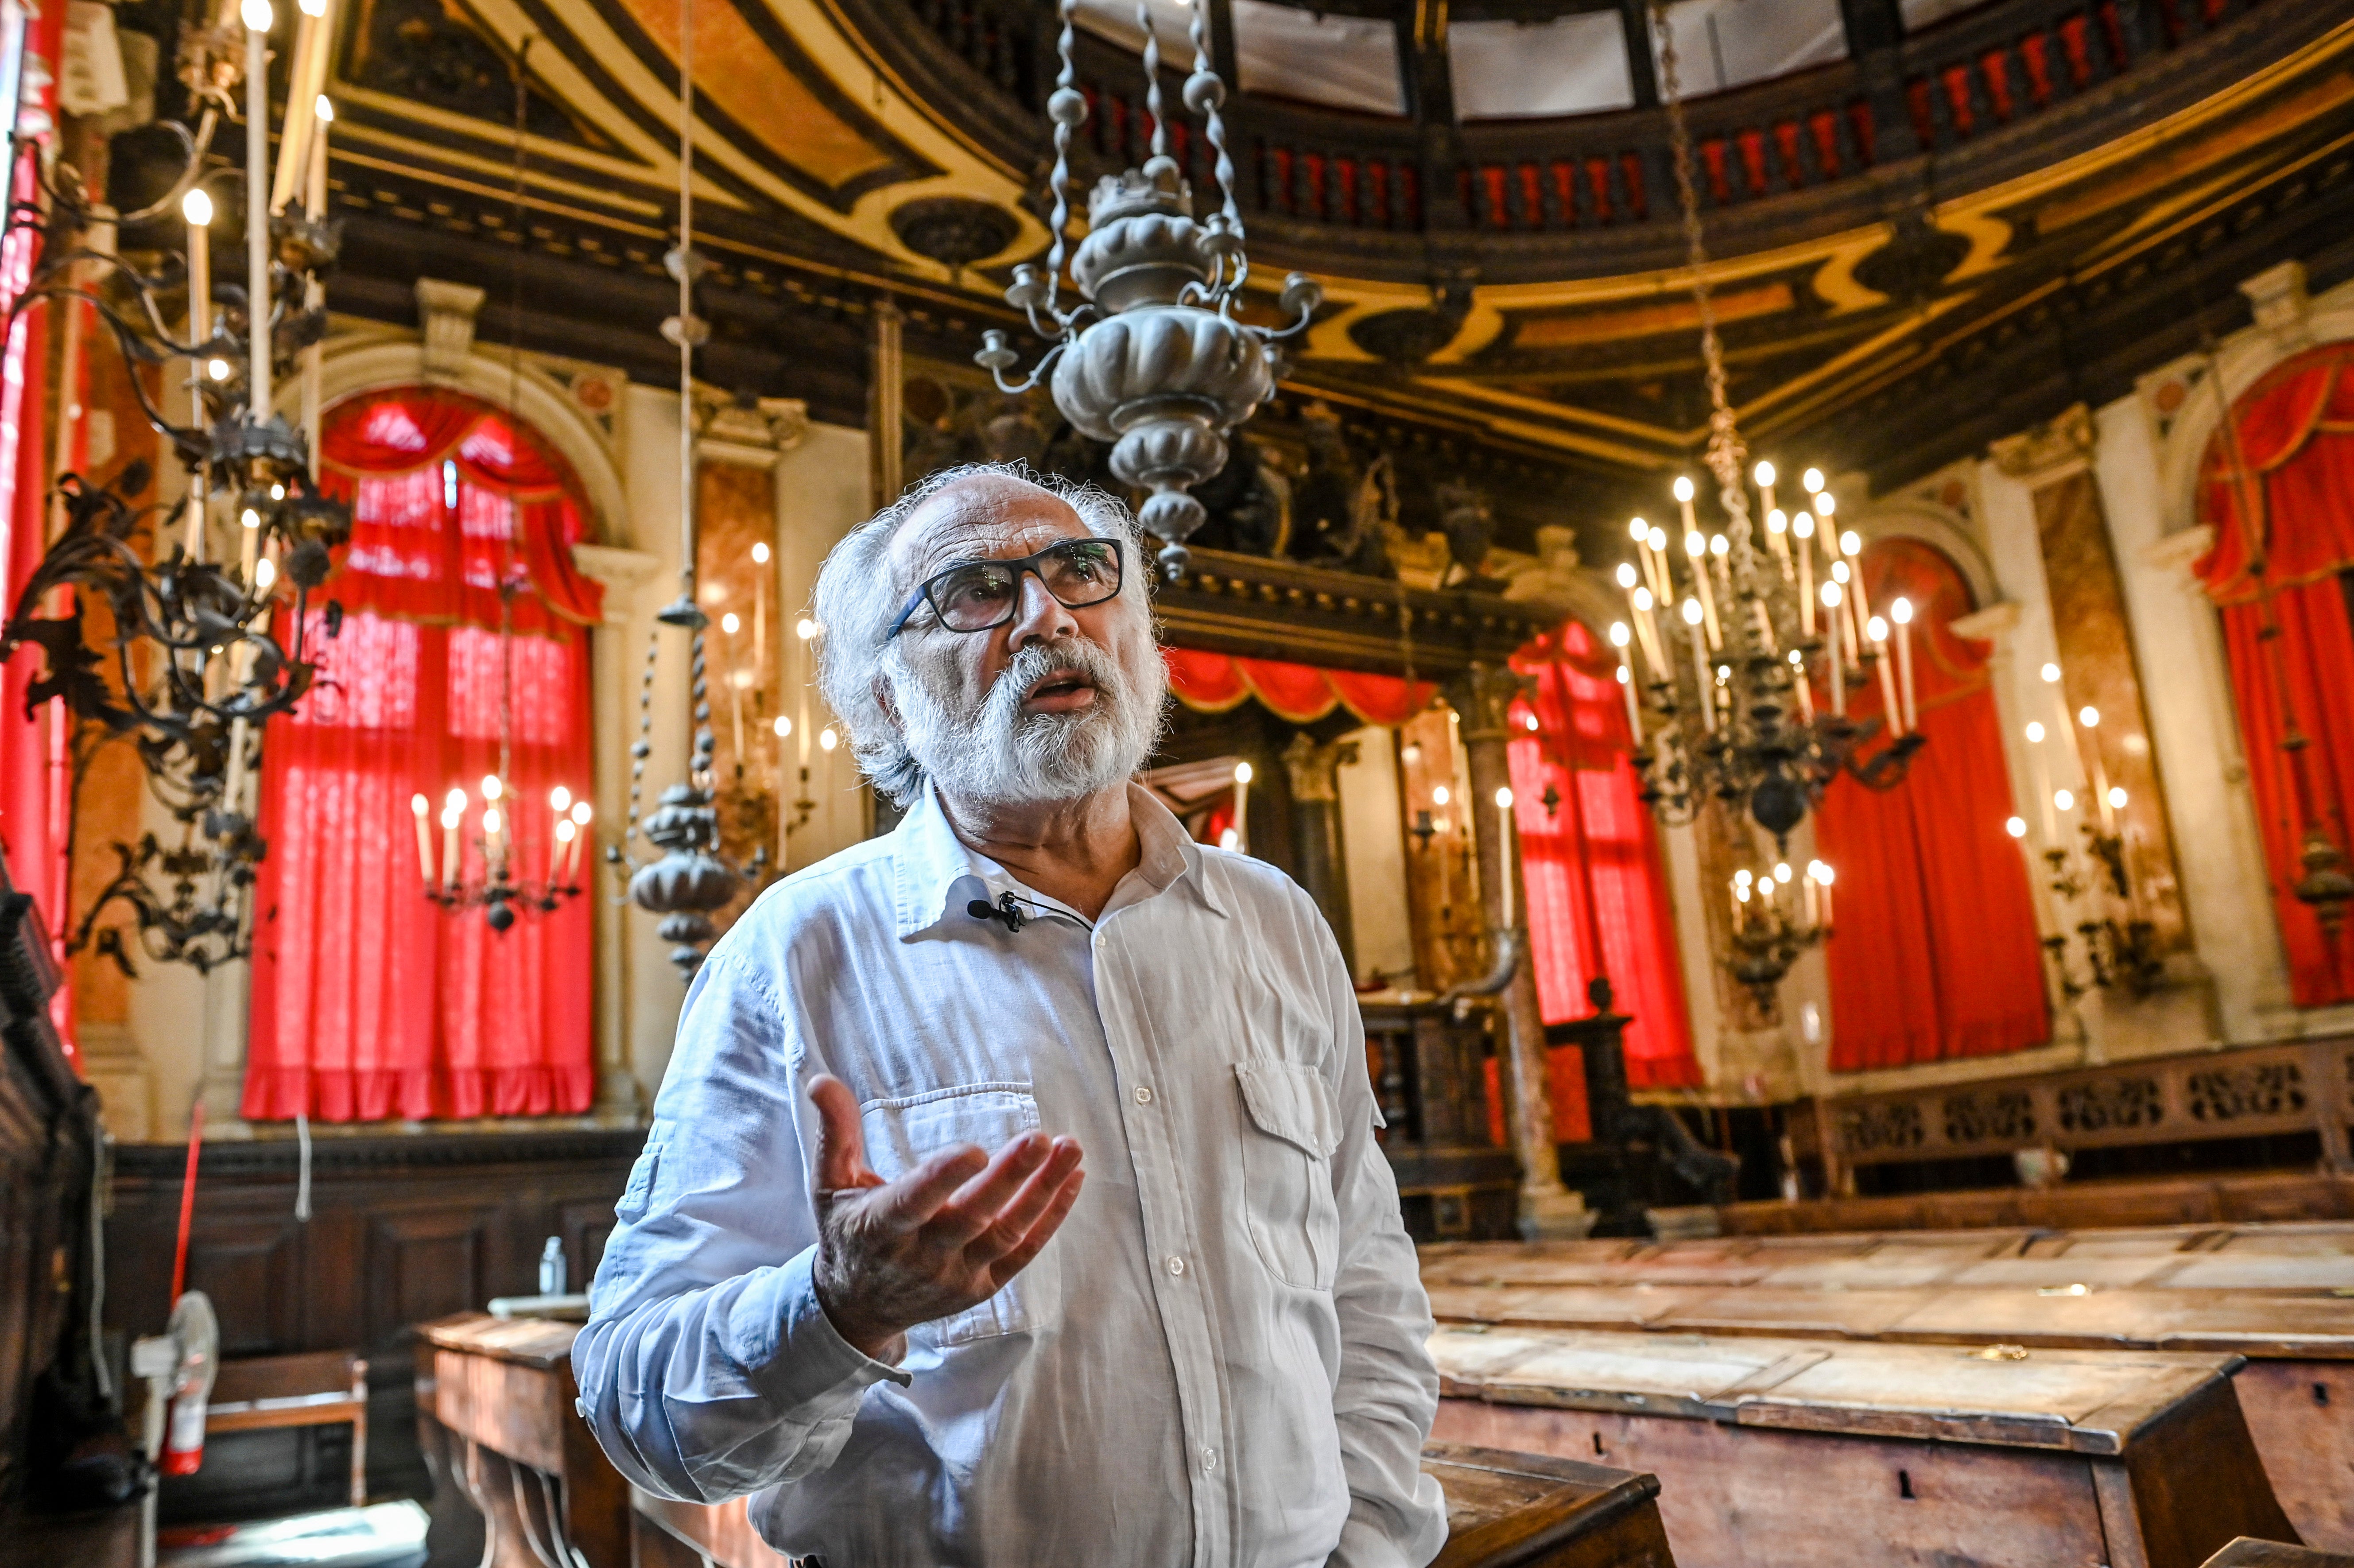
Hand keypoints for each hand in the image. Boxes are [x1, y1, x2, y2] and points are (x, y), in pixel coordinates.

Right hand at [806, 1074, 1084, 1358]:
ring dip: (1041, 1193)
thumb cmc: (847, 1233)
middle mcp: (920, 1258)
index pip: (914, 1203)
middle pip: (971, 1219)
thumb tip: (822, 1079)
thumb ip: (835, 1133)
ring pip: (1005, 1235)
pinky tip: (1072, 1180)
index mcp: (879, 1228)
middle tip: (1041, 1139)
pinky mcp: (982, 1287)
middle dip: (1008, 1179)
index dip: (944, 1178)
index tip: (976, 1149)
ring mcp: (956, 1276)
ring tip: (1070, 1150)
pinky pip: (1023, 1254)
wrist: (857, 1309)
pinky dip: (1050, 1219)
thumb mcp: (828, 1186)